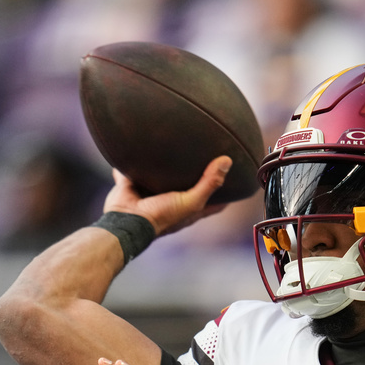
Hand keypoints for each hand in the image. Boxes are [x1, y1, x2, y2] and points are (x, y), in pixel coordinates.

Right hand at [103, 156, 232, 235]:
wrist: (126, 220)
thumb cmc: (161, 216)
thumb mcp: (191, 201)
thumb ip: (209, 183)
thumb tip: (227, 160)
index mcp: (188, 209)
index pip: (214, 203)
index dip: (227, 194)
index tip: (238, 181)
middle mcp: (171, 202)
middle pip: (189, 187)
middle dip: (197, 174)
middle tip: (208, 154)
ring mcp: (151, 194)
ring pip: (161, 177)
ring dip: (166, 167)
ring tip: (176, 145)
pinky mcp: (133, 185)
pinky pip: (134, 171)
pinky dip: (134, 163)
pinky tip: (138, 144)